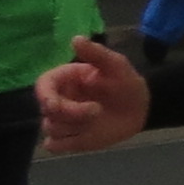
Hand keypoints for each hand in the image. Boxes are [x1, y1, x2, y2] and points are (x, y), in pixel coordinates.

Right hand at [38, 35, 151, 154]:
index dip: (45, 96)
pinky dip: (65, 144)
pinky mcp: (69, 139)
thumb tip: (76, 38)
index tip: (56, 104)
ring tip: (97, 121)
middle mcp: (60, 99)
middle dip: (70, 113)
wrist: (140, 109)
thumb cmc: (126, 83)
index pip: (43, 86)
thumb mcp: (116, 65)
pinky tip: (84, 137)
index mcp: (66, 79)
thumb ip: (96, 54)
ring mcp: (63, 121)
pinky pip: (53, 145)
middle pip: (47, 111)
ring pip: (50, 128)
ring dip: (73, 128)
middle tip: (97, 110)